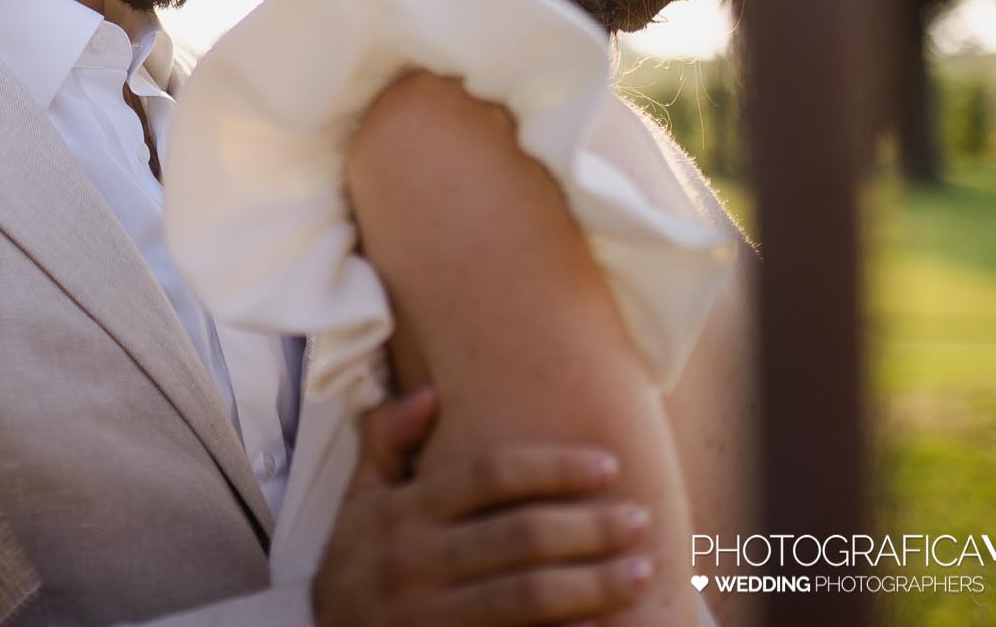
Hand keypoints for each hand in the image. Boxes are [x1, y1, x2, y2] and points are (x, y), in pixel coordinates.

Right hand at [311, 387, 655, 626]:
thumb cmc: (355, 565)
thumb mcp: (358, 499)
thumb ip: (387, 441)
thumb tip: (431, 393)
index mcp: (405, 512)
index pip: (489, 476)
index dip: (552, 468)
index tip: (606, 466)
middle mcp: (419, 561)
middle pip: (520, 536)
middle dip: (589, 527)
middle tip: (639, 518)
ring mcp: (433, 614)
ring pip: (528, 596)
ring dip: (593, 583)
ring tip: (641, 571)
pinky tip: (606, 625)